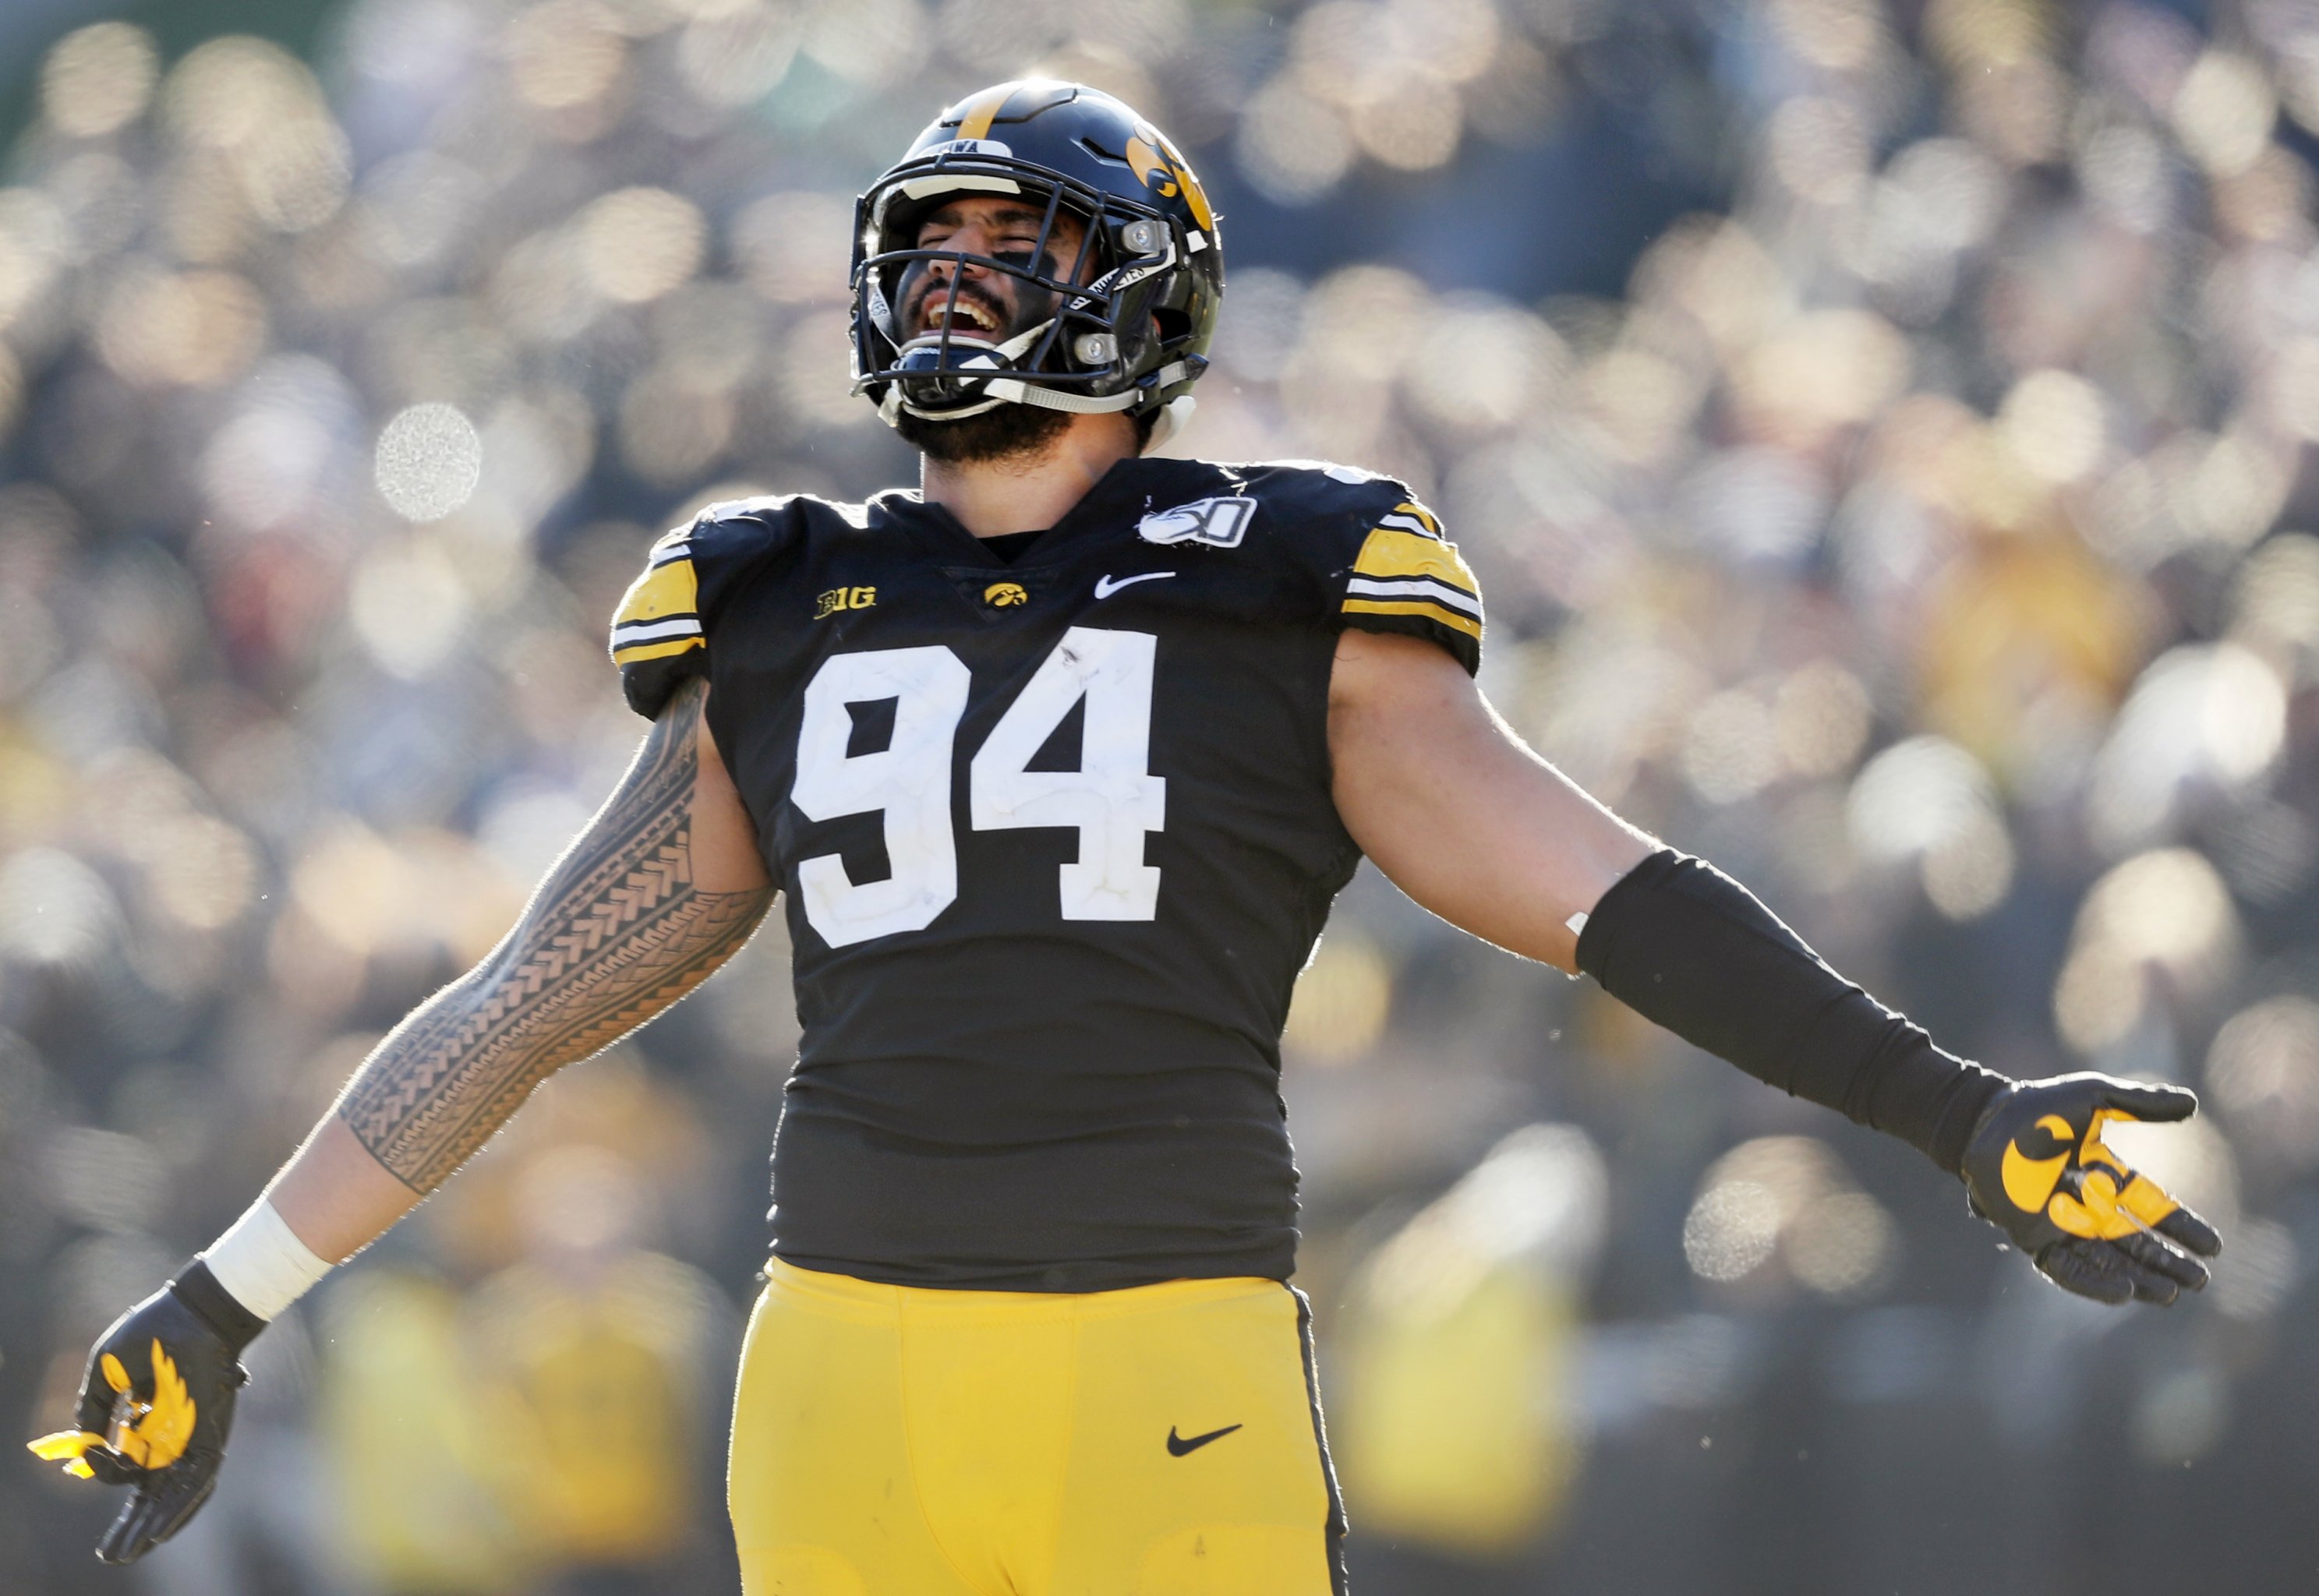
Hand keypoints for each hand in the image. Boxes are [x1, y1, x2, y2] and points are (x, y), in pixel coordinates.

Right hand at [27, 1271, 251, 1563]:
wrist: (196, 1311)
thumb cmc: (154, 1334)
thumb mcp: (109, 1373)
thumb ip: (95, 1410)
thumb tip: (85, 1447)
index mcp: (148, 1424)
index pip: (127, 1466)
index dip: (104, 1468)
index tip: (89, 1451)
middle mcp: (172, 1437)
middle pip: (153, 1492)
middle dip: (132, 1525)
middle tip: (111, 1555)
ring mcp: (193, 1437)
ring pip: (176, 1494)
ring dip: (154, 1525)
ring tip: (130, 1553)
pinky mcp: (211, 1435)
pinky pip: (200, 1479)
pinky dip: (182, 1507)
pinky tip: (159, 1531)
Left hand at [1961, 1073, 2223, 1305]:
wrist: (1984, 1120)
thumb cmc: (2037, 1106)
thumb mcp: (2094, 1097)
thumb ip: (2140, 1104)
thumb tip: (2192, 1104)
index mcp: (2108, 1176)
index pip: (2153, 1207)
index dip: (2182, 1228)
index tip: (2212, 1247)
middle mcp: (2089, 1205)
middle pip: (2137, 1242)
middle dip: (2168, 1262)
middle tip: (2199, 1280)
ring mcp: (2062, 1224)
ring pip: (2110, 1262)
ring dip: (2142, 1279)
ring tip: (2171, 1293)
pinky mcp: (2035, 1237)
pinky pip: (2069, 1269)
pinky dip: (2096, 1284)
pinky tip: (2125, 1293)